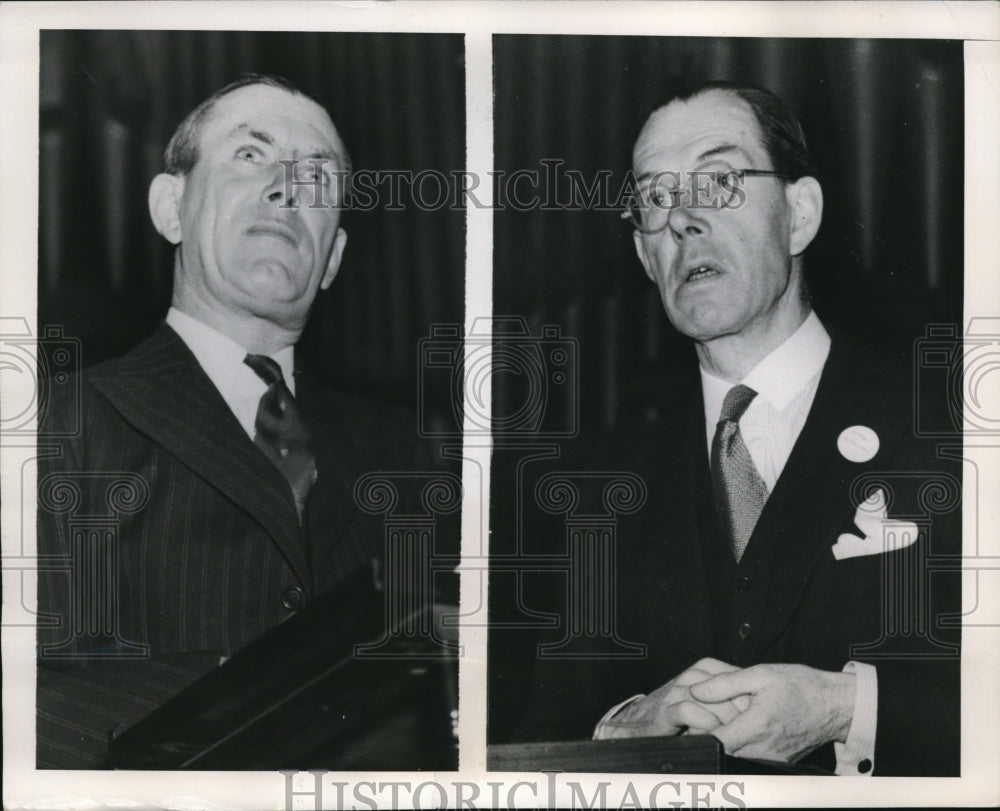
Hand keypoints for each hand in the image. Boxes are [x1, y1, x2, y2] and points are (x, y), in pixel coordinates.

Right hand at [597, 658, 747, 739]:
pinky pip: (688, 711)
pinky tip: (714, 733)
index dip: (745, 691)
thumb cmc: (672, 716)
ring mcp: (673, 694)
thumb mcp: (700, 700)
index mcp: (696, 673)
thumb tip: (753, 704)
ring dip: (726, 716)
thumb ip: (721, 698)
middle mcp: (686, 680)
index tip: (758, 710)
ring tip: (737, 732)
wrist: (634, 726)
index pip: (729, 673)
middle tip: (752, 725)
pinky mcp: (663, 713)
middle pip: (722, 685)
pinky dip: (705, 722)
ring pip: (708, 697)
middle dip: (740, 707)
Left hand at [689, 663, 854, 761]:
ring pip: (732, 758)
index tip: (690, 717)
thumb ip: (725, 684)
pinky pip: (747, 759)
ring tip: (718, 721)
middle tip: (699, 717)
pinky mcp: (776, 764)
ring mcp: (770, 761)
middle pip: (719, 753)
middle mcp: (762, 751)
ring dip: (721, 742)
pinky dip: (738, 747)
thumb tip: (695, 690)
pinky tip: (738, 728)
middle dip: (705, 737)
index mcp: (756, 727)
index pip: (713, 743)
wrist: (835, 706)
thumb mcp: (761, 674)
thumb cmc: (800, 687)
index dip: (696, 731)